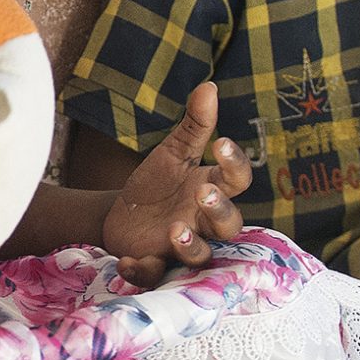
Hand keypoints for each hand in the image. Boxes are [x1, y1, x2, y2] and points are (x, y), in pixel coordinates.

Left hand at [100, 82, 251, 284]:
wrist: (122, 214)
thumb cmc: (159, 184)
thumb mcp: (173, 152)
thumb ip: (194, 125)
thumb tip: (208, 86)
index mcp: (211, 189)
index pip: (237, 180)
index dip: (234, 163)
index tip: (221, 144)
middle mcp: (203, 222)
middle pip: (228, 224)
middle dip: (218, 211)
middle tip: (202, 193)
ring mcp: (180, 246)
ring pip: (200, 256)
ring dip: (190, 246)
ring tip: (175, 230)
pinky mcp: (153, 262)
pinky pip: (154, 273)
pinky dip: (142, 269)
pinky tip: (126, 260)